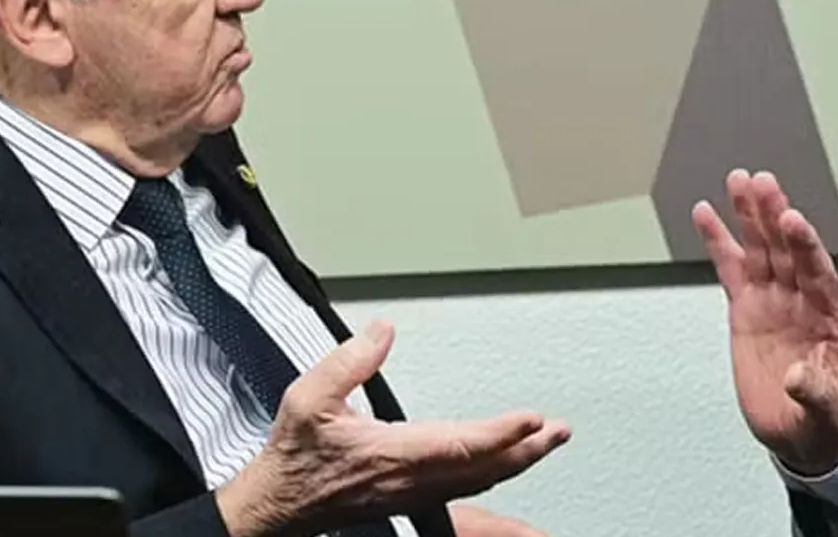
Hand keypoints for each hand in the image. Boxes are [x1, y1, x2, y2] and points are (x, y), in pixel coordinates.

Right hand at [216, 321, 571, 536]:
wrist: (277, 505)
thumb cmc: (294, 458)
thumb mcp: (309, 397)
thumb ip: (350, 361)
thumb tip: (383, 332)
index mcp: (393, 454)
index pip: (461, 445)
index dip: (502, 432)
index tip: (533, 417)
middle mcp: (411, 478)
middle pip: (485, 468)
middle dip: (528, 449)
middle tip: (560, 431)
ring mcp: (414, 492)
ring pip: (480, 481)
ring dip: (518, 462)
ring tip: (546, 442)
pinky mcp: (411, 497)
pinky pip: (466, 488)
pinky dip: (495, 473)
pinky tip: (505, 463)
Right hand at [692, 169, 837, 474]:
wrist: (799, 431)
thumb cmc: (821, 417)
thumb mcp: (826, 412)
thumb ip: (815, 392)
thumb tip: (797, 376)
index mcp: (831, 318)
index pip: (818, 272)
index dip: (805, 245)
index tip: (791, 220)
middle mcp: (803, 300)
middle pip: (787, 249)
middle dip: (774, 216)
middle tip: (762, 184)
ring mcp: (774, 300)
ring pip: (761, 249)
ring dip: (750, 215)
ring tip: (739, 182)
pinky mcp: (747, 307)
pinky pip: (732, 267)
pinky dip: (719, 241)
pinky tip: (706, 213)